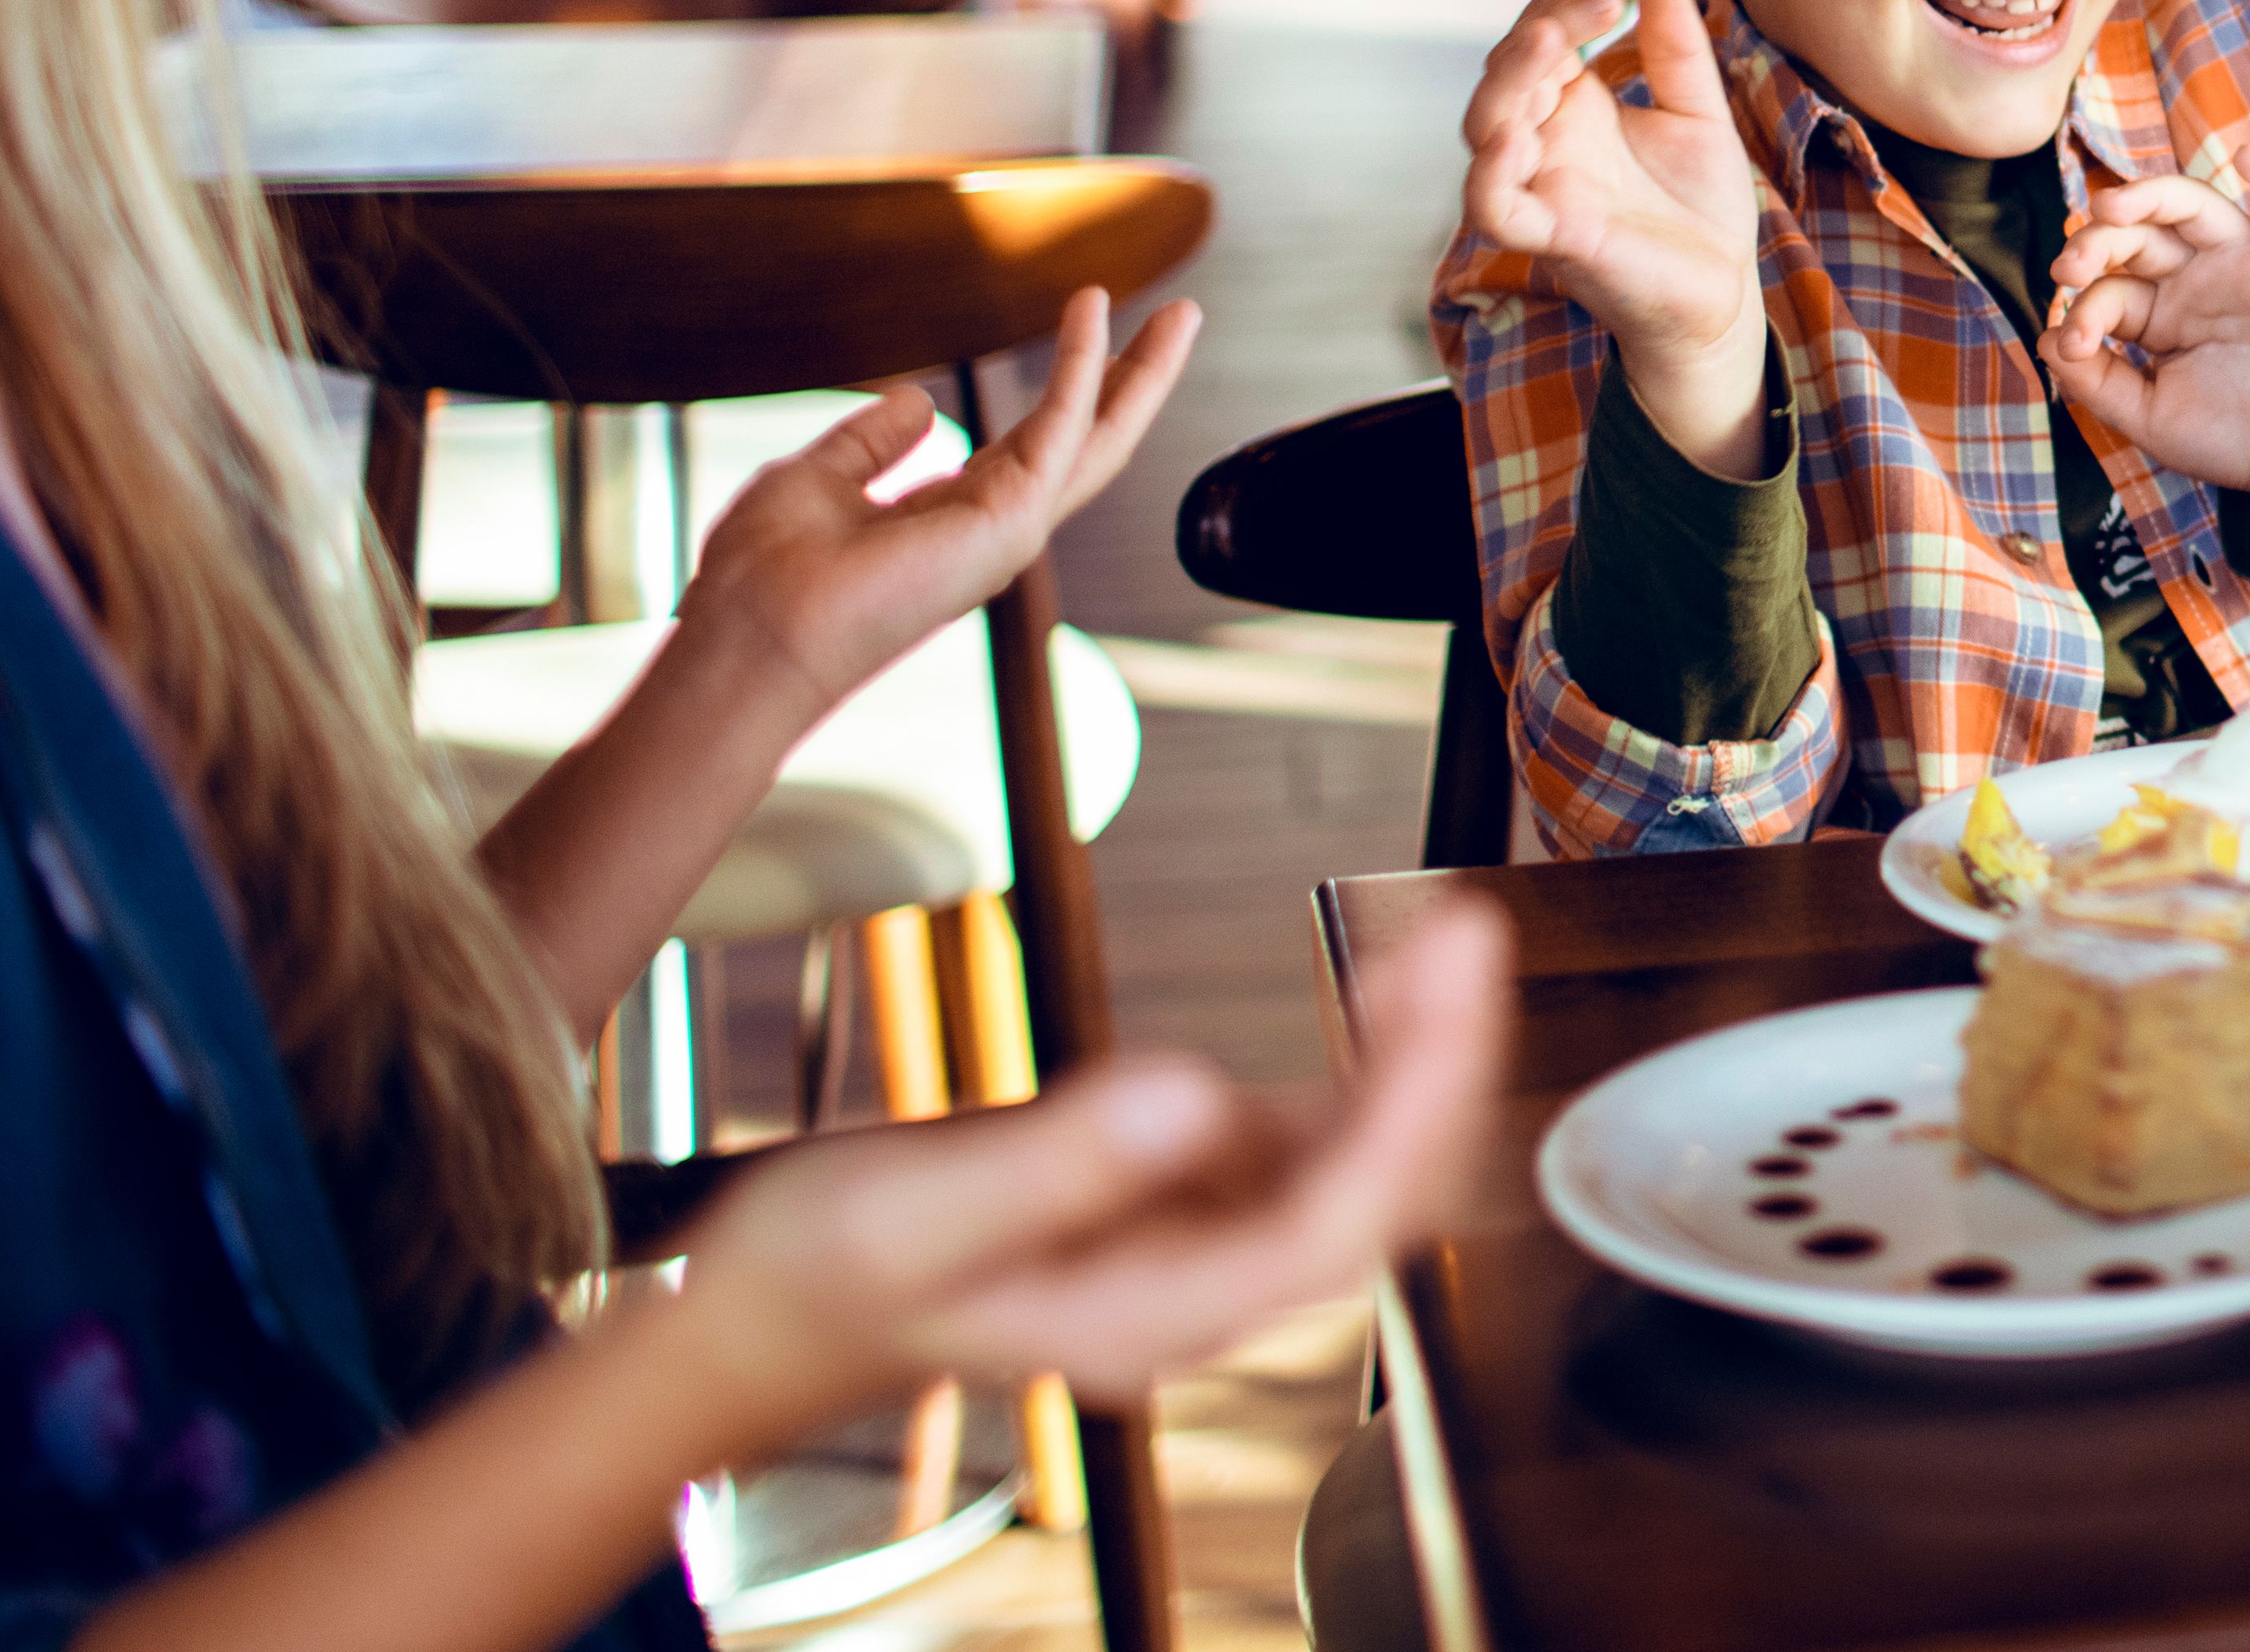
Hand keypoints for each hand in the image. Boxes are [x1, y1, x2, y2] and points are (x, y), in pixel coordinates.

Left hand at [674, 288, 1201, 727]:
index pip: (1035, 444)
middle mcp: (993, 529)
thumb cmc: (766, 576)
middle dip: (1137, 379)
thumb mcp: (818, 479)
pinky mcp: (1010, 521)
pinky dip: (1081, 365)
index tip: (1092, 324)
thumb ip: (871, 442)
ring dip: (1143, 371)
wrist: (750, 636)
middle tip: (1180, 320)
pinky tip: (1092, 311)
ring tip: (1182, 314)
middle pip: (1089, 440)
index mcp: (952, 521)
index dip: (1070, 383)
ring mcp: (1009, 531)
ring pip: (1101, 437)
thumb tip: (920, 401)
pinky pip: (1062, 426)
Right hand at [677, 898, 1507, 1444]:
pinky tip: (1393, 979)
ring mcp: (1213, 1239)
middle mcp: (1206, 1290)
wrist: (784, 1294)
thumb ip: (1051, 1166)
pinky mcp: (1202, 1187)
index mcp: (1150, 1318)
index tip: (1439, 993)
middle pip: (1377, 1197)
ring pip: (1367, 1160)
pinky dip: (1372, 1054)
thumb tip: (1190, 1098)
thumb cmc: (831, 1264)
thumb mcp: (913, 1213)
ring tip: (1451, 935)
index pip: (1327, 1229)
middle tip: (1466, 931)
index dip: (1403, 1115)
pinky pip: (1324, 1130)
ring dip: (1422, 1055)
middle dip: (1443, 1070)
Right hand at [1463, 0, 1768, 461]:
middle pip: (1505, 77)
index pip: (1539, 44)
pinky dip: (1491, 175)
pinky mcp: (1555, 239)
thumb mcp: (1700, 115)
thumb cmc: (1699, 208)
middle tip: (1590, 2)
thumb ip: (1680, 56)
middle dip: (1537, 31)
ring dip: (1508, 83)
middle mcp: (1548, 146)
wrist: (1724, 290)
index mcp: (1575, 111)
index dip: (1558, 6)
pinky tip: (1514, 137)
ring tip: (1551, 45)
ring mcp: (1544, 191)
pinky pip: (1497, 209)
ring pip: (1485, 132)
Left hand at [2043, 149, 2249, 511]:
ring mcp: (2246, 267)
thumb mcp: (2149, 417)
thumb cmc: (2233, 441)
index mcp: (2161, 314)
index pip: (2110, 289)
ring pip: (2197, 203)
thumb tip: (2047, 339)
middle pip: (2140, 235)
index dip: (2083, 310)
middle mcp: (2199, 281)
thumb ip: (2098, 382)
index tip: (2072, 347)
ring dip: (2150, 193)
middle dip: (2097, 242)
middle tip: (2068, 267)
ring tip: (2109, 205)